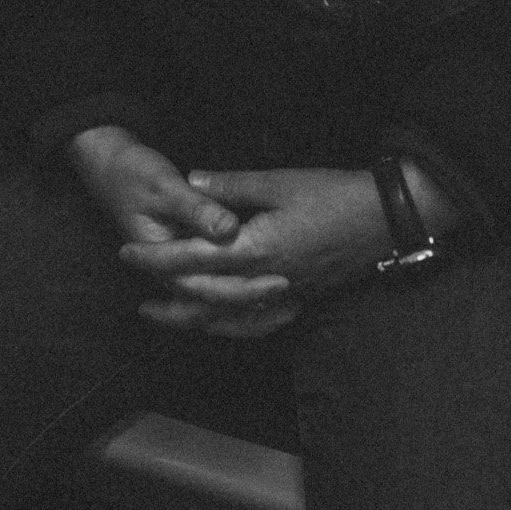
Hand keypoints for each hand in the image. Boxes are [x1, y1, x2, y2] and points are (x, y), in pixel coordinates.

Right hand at [67, 126, 294, 333]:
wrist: (111, 170)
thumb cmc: (135, 176)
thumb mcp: (165, 187)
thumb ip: (197, 209)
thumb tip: (229, 230)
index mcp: (164, 263)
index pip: (209, 289)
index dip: (246, 288)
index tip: (281, 282)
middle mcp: (170, 277)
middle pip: (215, 309)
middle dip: (255, 310)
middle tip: (296, 304)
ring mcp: (178, 274)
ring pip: (215, 310)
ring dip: (250, 315)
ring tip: (291, 312)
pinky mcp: (186, 267)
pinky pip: (215, 295)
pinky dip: (241, 303)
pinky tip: (270, 299)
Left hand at [119, 164, 458, 336]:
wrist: (384, 219)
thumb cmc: (333, 194)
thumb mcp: (280, 181)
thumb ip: (232, 187)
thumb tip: (190, 181)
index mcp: (254, 250)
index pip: (191, 260)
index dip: (156, 259)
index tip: (126, 254)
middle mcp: (263, 282)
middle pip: (202, 298)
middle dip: (166, 296)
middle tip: (136, 292)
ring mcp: (282, 296)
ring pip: (226, 319)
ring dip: (192, 320)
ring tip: (164, 316)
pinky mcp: (298, 300)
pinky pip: (255, 324)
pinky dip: (231, 327)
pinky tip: (219, 325)